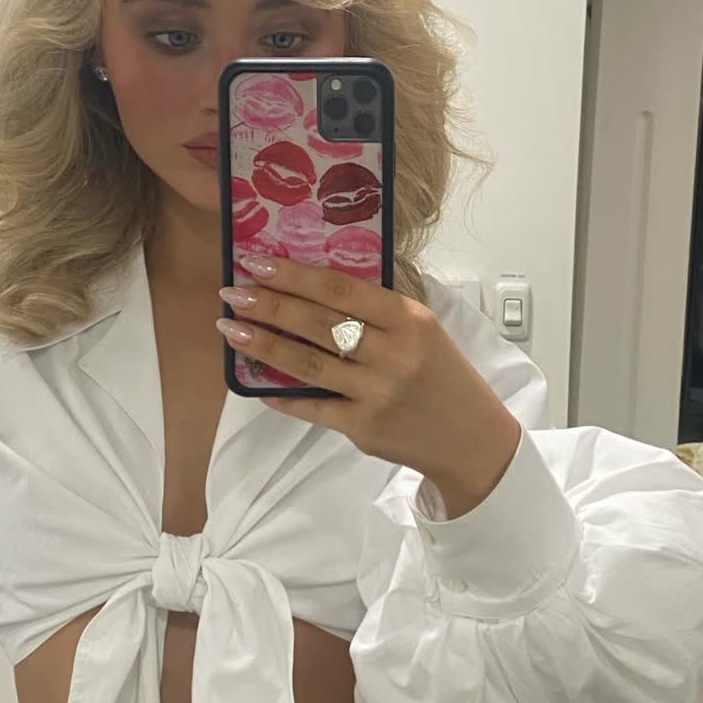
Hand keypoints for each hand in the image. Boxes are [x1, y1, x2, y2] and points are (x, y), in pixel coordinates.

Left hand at [217, 253, 521, 512]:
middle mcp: (393, 353)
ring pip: (308, 362)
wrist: (470, 439)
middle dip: (269, 305)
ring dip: (264, 344)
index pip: (342, 290)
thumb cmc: (442, 375)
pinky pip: (313, 406)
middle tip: (232, 292)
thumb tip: (310, 288)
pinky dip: (282, 395)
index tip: (257, 262)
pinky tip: (256, 384)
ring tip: (231, 329)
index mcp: (409, 319)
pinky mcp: (364, 427)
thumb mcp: (423, 331)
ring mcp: (377, 392)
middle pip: (318, 323)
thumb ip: (377, 311)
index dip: (295, 275)